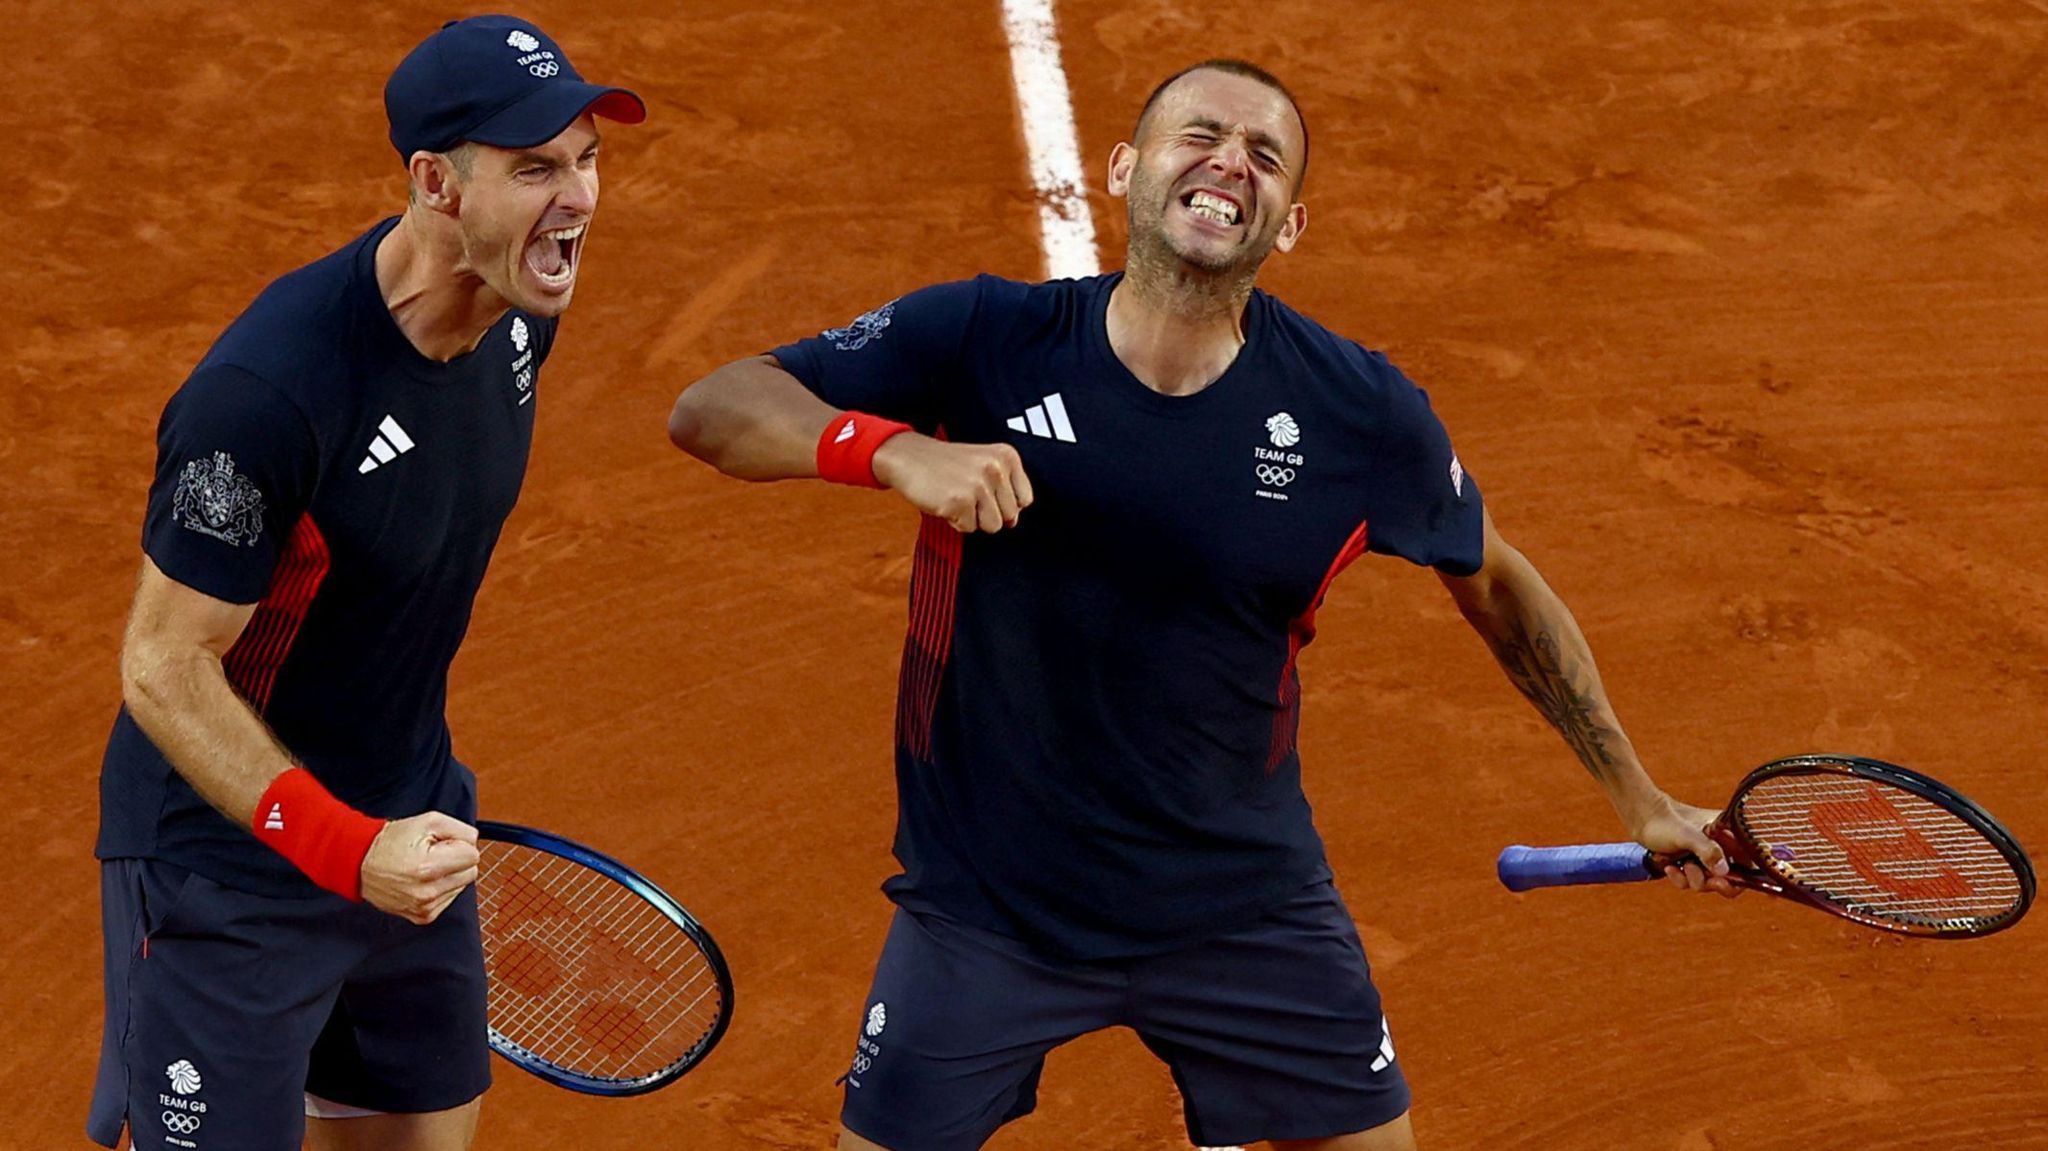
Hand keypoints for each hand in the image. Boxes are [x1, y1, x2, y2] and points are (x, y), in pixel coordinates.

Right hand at [359, 811, 479, 923]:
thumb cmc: (392, 841)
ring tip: (424, 867)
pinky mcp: (423, 916)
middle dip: (456, 860)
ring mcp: (424, 907)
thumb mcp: (429, 821)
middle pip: (471, 872)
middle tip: (433, 854)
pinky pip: (449, 898)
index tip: (441, 843)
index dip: (459, 844)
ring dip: (448, 874)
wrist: (360, 863)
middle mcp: (427, 892)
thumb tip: (475, 842)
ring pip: (461, 886)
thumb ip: (461, 829)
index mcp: (429, 868)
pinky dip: (440, 888)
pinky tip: (421, 880)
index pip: (473, 855)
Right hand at [871, 434, 1033, 532]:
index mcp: (1006, 456)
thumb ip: (1003, 489)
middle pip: (1010, 516)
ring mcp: (978, 485)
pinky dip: (955, 521)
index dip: (1004, 503)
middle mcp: (996, 468)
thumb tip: (1013, 522)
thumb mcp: (982, 464)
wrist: (907, 456)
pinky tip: (945, 501)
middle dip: (988, 512)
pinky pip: (969, 528)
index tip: (985, 493)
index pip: (1025, 499)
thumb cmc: (945, 464)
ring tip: (957, 498)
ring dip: (973, 519)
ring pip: (993, 526)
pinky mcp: (960, 501)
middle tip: (966, 494)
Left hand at [1626, 792, 1739, 898]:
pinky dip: (1680, 879)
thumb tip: (1724, 872)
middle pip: (1731, 878)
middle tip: (1711, 882)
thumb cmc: (1666, 821)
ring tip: (1684, 865)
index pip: (1748, 861)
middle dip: (1718, 883)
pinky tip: (1670, 868)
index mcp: (1728, 835)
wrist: (1642, 818)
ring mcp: (1704, 857)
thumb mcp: (1688, 835)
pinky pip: (1690, 882)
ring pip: (1709, 882)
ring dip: (1696, 879)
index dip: (1747, 875)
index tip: (1733, 881)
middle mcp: (1719, 847)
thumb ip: (1707, 850)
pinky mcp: (1689, 865)